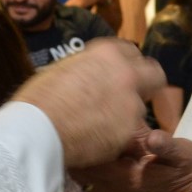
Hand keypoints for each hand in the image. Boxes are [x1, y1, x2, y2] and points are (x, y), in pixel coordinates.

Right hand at [14, 39, 164, 167]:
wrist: (36, 130)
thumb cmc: (39, 99)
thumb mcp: (63, 69)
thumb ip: (88, 67)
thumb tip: (92, 72)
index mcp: (107, 53)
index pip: (132, 52)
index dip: (127, 65)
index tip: (121, 75)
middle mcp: (126, 73)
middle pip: (155, 75)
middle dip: (147, 85)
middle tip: (131, 96)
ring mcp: (131, 103)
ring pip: (139, 108)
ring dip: (126, 116)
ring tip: (98, 125)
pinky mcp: (129, 130)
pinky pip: (128, 133)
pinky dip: (116, 137)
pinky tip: (95, 140)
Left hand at [75, 128, 191, 191]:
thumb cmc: (186, 167)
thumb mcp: (182, 153)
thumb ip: (166, 146)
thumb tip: (152, 137)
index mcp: (129, 178)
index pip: (96, 164)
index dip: (85, 145)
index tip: (81, 124)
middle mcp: (116, 189)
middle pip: (83, 173)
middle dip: (77, 151)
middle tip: (73, 126)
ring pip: (83, 178)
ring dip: (79, 159)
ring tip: (78, 135)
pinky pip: (91, 181)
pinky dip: (86, 167)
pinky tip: (90, 150)